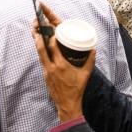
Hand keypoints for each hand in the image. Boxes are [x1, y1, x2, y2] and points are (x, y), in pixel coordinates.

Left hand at [32, 1, 92, 122]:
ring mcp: (46, 72)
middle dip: (38, 38)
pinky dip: (41, 53)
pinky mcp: (45, 76)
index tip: (52, 30)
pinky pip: (42, 61)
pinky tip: (43, 49)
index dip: (51, 37)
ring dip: (38, 44)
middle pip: (40, 49)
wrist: (67, 104)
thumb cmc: (77, 89)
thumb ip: (90, 61)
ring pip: (39, 55)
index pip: (52, 47)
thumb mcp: (85, 74)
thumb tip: (93, 49)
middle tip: (37, 28)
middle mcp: (51, 67)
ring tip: (37, 34)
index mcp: (60, 65)